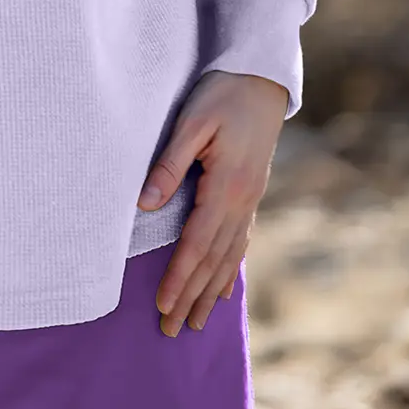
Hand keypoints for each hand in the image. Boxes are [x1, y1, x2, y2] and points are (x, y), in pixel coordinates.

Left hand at [137, 70, 287, 337]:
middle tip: (171, 332)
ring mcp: (251, 199)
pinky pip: (241, 240)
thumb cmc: (223, 92)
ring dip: (210, 290)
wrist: (262, 77)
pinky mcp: (252, 192)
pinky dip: (230, 267)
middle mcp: (243, 201)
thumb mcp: (192, 121)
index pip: (197, 244)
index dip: (179, 278)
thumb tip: (146, 205)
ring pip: (229, 256)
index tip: (162, 307)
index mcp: (227, 188)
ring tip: (196, 321)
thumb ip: (169, 163)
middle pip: (213, 260)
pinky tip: (224, 284)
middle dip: (192, 297)